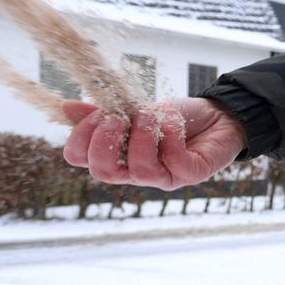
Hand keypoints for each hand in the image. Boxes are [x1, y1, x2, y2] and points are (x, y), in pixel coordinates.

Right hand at [62, 98, 247, 190]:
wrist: (219, 116)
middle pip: (103, 172)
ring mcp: (165, 177)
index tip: (96, 114)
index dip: (80, 138)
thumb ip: (104, 112)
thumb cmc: (176, 118)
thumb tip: (66, 108)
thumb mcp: (136, 109)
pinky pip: (174, 163)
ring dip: (141, 136)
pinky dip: (169, 137)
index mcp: (118, 156)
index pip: (82, 160)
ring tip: (149, 116)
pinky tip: (171, 123)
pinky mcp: (191, 174)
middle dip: (104, 141)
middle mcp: (137, 172)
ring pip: (140, 170)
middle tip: (117, 118)